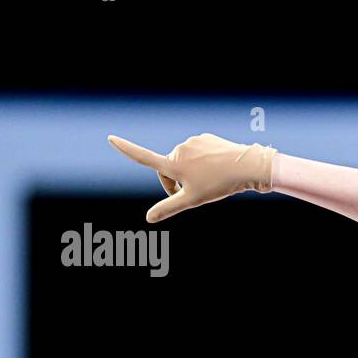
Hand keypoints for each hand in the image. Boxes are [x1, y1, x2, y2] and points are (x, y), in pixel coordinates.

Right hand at [107, 132, 277, 222]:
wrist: (246, 166)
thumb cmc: (218, 185)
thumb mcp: (192, 200)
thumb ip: (168, 208)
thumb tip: (148, 219)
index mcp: (173, 164)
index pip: (144, 157)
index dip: (126, 149)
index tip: (111, 138)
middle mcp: (179, 150)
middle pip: (169, 168)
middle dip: (175, 182)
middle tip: (192, 194)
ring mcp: (192, 142)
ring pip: (185, 161)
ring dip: (190, 172)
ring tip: (209, 181)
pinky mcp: (205, 138)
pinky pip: (198, 153)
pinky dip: (202, 163)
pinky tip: (216, 169)